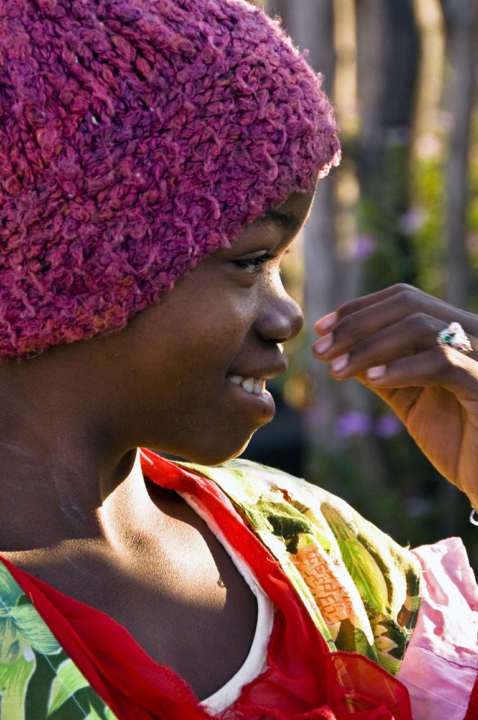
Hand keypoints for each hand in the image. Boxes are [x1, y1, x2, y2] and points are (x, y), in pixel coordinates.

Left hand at [312, 284, 477, 509]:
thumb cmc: (458, 440)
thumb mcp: (411, 401)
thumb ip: (383, 373)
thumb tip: (340, 351)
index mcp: (453, 332)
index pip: (402, 299)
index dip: (358, 309)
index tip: (322, 329)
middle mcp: (471, 333)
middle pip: (407, 304)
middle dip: (356, 324)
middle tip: (321, 350)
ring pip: (418, 326)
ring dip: (369, 346)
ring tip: (337, 370)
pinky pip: (440, 361)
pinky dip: (401, 367)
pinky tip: (372, 380)